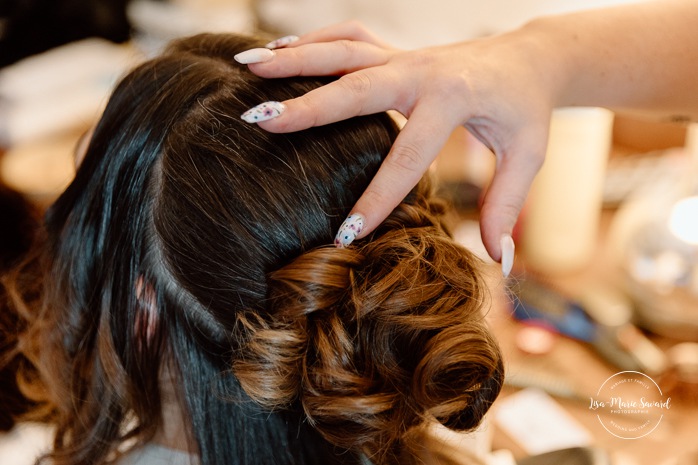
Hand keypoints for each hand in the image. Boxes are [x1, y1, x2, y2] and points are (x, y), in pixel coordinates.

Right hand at [236, 21, 555, 270]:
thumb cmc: (525, 109)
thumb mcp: (527, 155)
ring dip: (293, 59)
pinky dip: (311, 42)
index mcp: (452, 99)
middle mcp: (420, 71)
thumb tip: (497, 259)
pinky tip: (278, 52)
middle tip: (261, 122)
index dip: (376, 198)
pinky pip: (348, 39)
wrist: (527, 57)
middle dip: (307, 108)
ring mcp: (403, 55)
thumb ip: (506, 205)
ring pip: (341, 52)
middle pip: (357, 89)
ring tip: (245, 71)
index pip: (407, 156)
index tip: (345, 235)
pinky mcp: (394, 51)